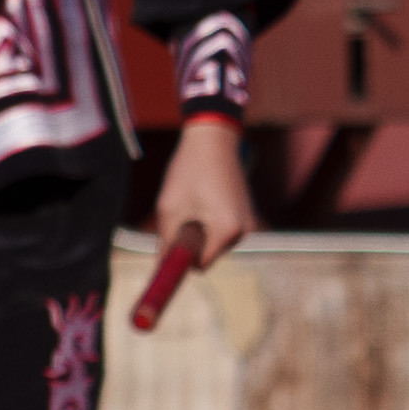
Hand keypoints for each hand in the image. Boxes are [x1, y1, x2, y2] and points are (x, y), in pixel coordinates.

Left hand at [150, 110, 258, 278]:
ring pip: (212, 243)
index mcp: (228, 231)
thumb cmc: (188, 172)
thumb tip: (161, 270)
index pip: (200, 265)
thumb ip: (166, 242)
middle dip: (190, 243)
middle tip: (178, 214)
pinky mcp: (245, 215)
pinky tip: (202, 198)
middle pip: (207, 255)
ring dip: (198, 231)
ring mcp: (248, 223)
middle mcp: (244, 232)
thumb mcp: (169, 209)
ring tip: (193, 202)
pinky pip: (220, 231)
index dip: (181, 260)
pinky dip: (207, 223)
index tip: (166, 250)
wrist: (213, 140)